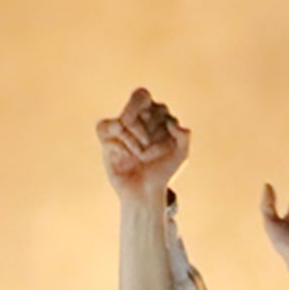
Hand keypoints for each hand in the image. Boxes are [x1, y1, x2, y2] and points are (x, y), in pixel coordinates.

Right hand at [97, 88, 189, 204]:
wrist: (145, 192)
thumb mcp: (181, 155)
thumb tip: (172, 123)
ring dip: (132, 139)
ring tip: (139, 155)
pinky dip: (117, 143)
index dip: (147, 111)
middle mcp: (136, 118)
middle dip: (141, 124)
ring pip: (120, 120)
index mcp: (153, 114)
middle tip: (145, 143)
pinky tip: (125, 155)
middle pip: (135, 100)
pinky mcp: (107, 141)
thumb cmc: (163, 172)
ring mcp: (121, 129)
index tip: (158, 131)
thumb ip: (184, 137)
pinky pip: (104, 128)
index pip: (144, 97)